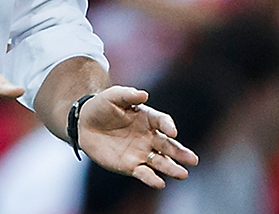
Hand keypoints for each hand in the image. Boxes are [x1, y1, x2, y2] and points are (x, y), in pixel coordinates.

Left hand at [77, 86, 198, 187]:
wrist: (85, 124)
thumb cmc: (102, 106)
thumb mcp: (113, 96)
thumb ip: (127, 94)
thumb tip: (143, 94)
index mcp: (148, 118)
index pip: (163, 122)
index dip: (168, 126)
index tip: (172, 132)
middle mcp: (148, 137)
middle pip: (167, 146)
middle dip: (180, 153)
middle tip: (193, 160)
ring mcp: (140, 152)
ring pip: (160, 161)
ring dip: (171, 168)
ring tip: (183, 174)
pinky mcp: (130, 166)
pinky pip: (143, 173)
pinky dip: (152, 179)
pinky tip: (160, 183)